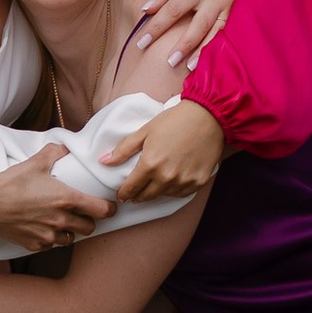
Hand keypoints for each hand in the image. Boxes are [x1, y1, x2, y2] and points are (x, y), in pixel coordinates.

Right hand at [0, 143, 113, 253]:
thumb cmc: (10, 183)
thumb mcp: (34, 162)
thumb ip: (54, 153)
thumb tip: (64, 148)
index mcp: (66, 199)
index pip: (101, 210)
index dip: (109, 209)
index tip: (109, 207)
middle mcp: (61, 220)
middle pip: (89, 228)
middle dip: (89, 220)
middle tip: (83, 212)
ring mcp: (48, 236)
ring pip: (71, 239)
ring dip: (70, 231)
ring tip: (62, 221)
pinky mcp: (35, 245)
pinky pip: (51, 246)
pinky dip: (51, 239)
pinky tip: (43, 228)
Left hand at [99, 102, 223, 203]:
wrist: (208, 117)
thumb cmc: (175, 120)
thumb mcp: (145, 131)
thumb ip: (123, 149)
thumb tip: (103, 162)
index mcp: (150, 164)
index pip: (131, 188)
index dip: (124, 193)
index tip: (121, 195)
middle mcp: (167, 177)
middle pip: (146, 196)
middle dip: (137, 196)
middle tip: (134, 194)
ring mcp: (184, 181)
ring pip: (164, 196)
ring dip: (156, 192)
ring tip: (153, 185)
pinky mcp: (198, 182)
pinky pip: (181, 194)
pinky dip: (174, 190)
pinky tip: (170, 183)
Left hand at [124, 0, 247, 68]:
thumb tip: (146, 9)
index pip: (172, 9)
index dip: (156, 26)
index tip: (142, 42)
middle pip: (195, 24)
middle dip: (181, 44)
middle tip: (167, 62)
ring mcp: (226, 7)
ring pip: (214, 31)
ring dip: (202, 50)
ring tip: (188, 67)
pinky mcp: (237, 14)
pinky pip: (227, 33)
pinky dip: (218, 47)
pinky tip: (210, 61)